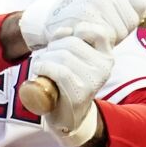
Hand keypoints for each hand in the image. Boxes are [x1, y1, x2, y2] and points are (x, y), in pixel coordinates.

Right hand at [19, 0, 145, 51]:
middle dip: (121, 28)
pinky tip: (87, 36)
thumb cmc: (83, 12)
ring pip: (122, 31)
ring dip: (110, 37)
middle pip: (132, 19)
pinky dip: (99, 42)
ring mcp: (95, 1)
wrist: (49, 18)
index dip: (133, 17)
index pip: (141, 4)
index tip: (117, 18)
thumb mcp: (109, 4)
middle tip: (100, 24)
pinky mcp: (86, 18)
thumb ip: (134, 9)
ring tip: (92, 29)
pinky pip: (107, 38)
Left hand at [29, 26, 113, 146]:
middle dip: (53, 47)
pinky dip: (44, 67)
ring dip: (45, 58)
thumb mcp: (74, 58)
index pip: (99, 32)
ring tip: (41, 66)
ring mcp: (94, 80)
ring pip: (64, 56)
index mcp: (106, 56)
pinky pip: (60, 71)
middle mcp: (104, 67)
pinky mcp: (80, 93)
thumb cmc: (68, 82)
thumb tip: (65, 30)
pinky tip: (39, 70)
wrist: (67, 116)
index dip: (77, 31)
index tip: (65, 41)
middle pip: (72, 43)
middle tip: (46, 57)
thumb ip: (71, 40)